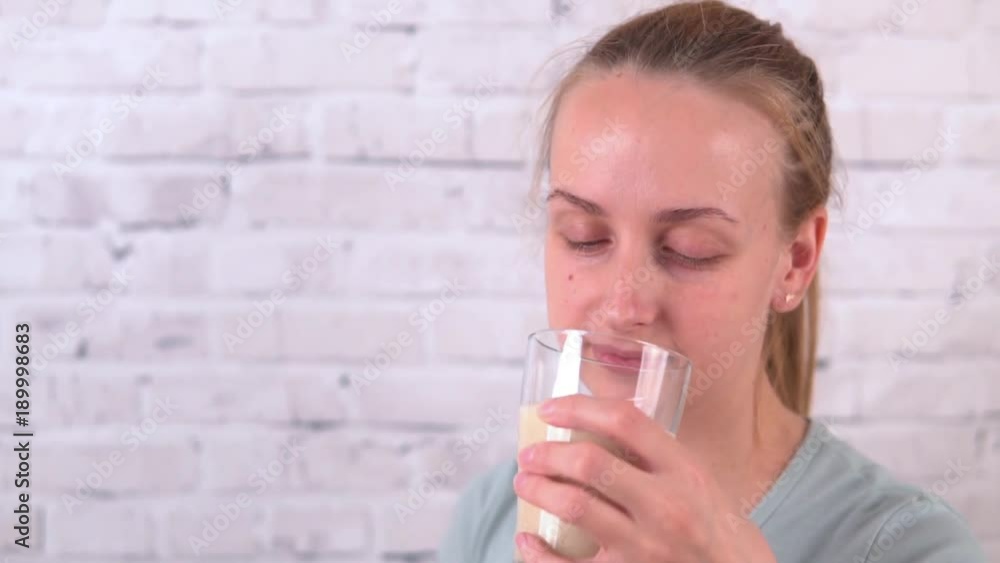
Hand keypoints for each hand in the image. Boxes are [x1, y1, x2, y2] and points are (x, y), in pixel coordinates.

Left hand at [513, 394, 776, 562]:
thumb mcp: (699, 482)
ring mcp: (646, 548)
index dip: (579, 408)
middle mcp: (666, 507)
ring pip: (574, 507)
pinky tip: (527, 538)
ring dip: (538, 490)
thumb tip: (598, 427)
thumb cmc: (715, 530)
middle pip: (591, 463)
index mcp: (684, 472)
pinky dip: (537, 552)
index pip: (626, 421)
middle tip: (529, 454)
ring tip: (525, 483)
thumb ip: (657, 457)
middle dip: (547, 454)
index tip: (550, 409)